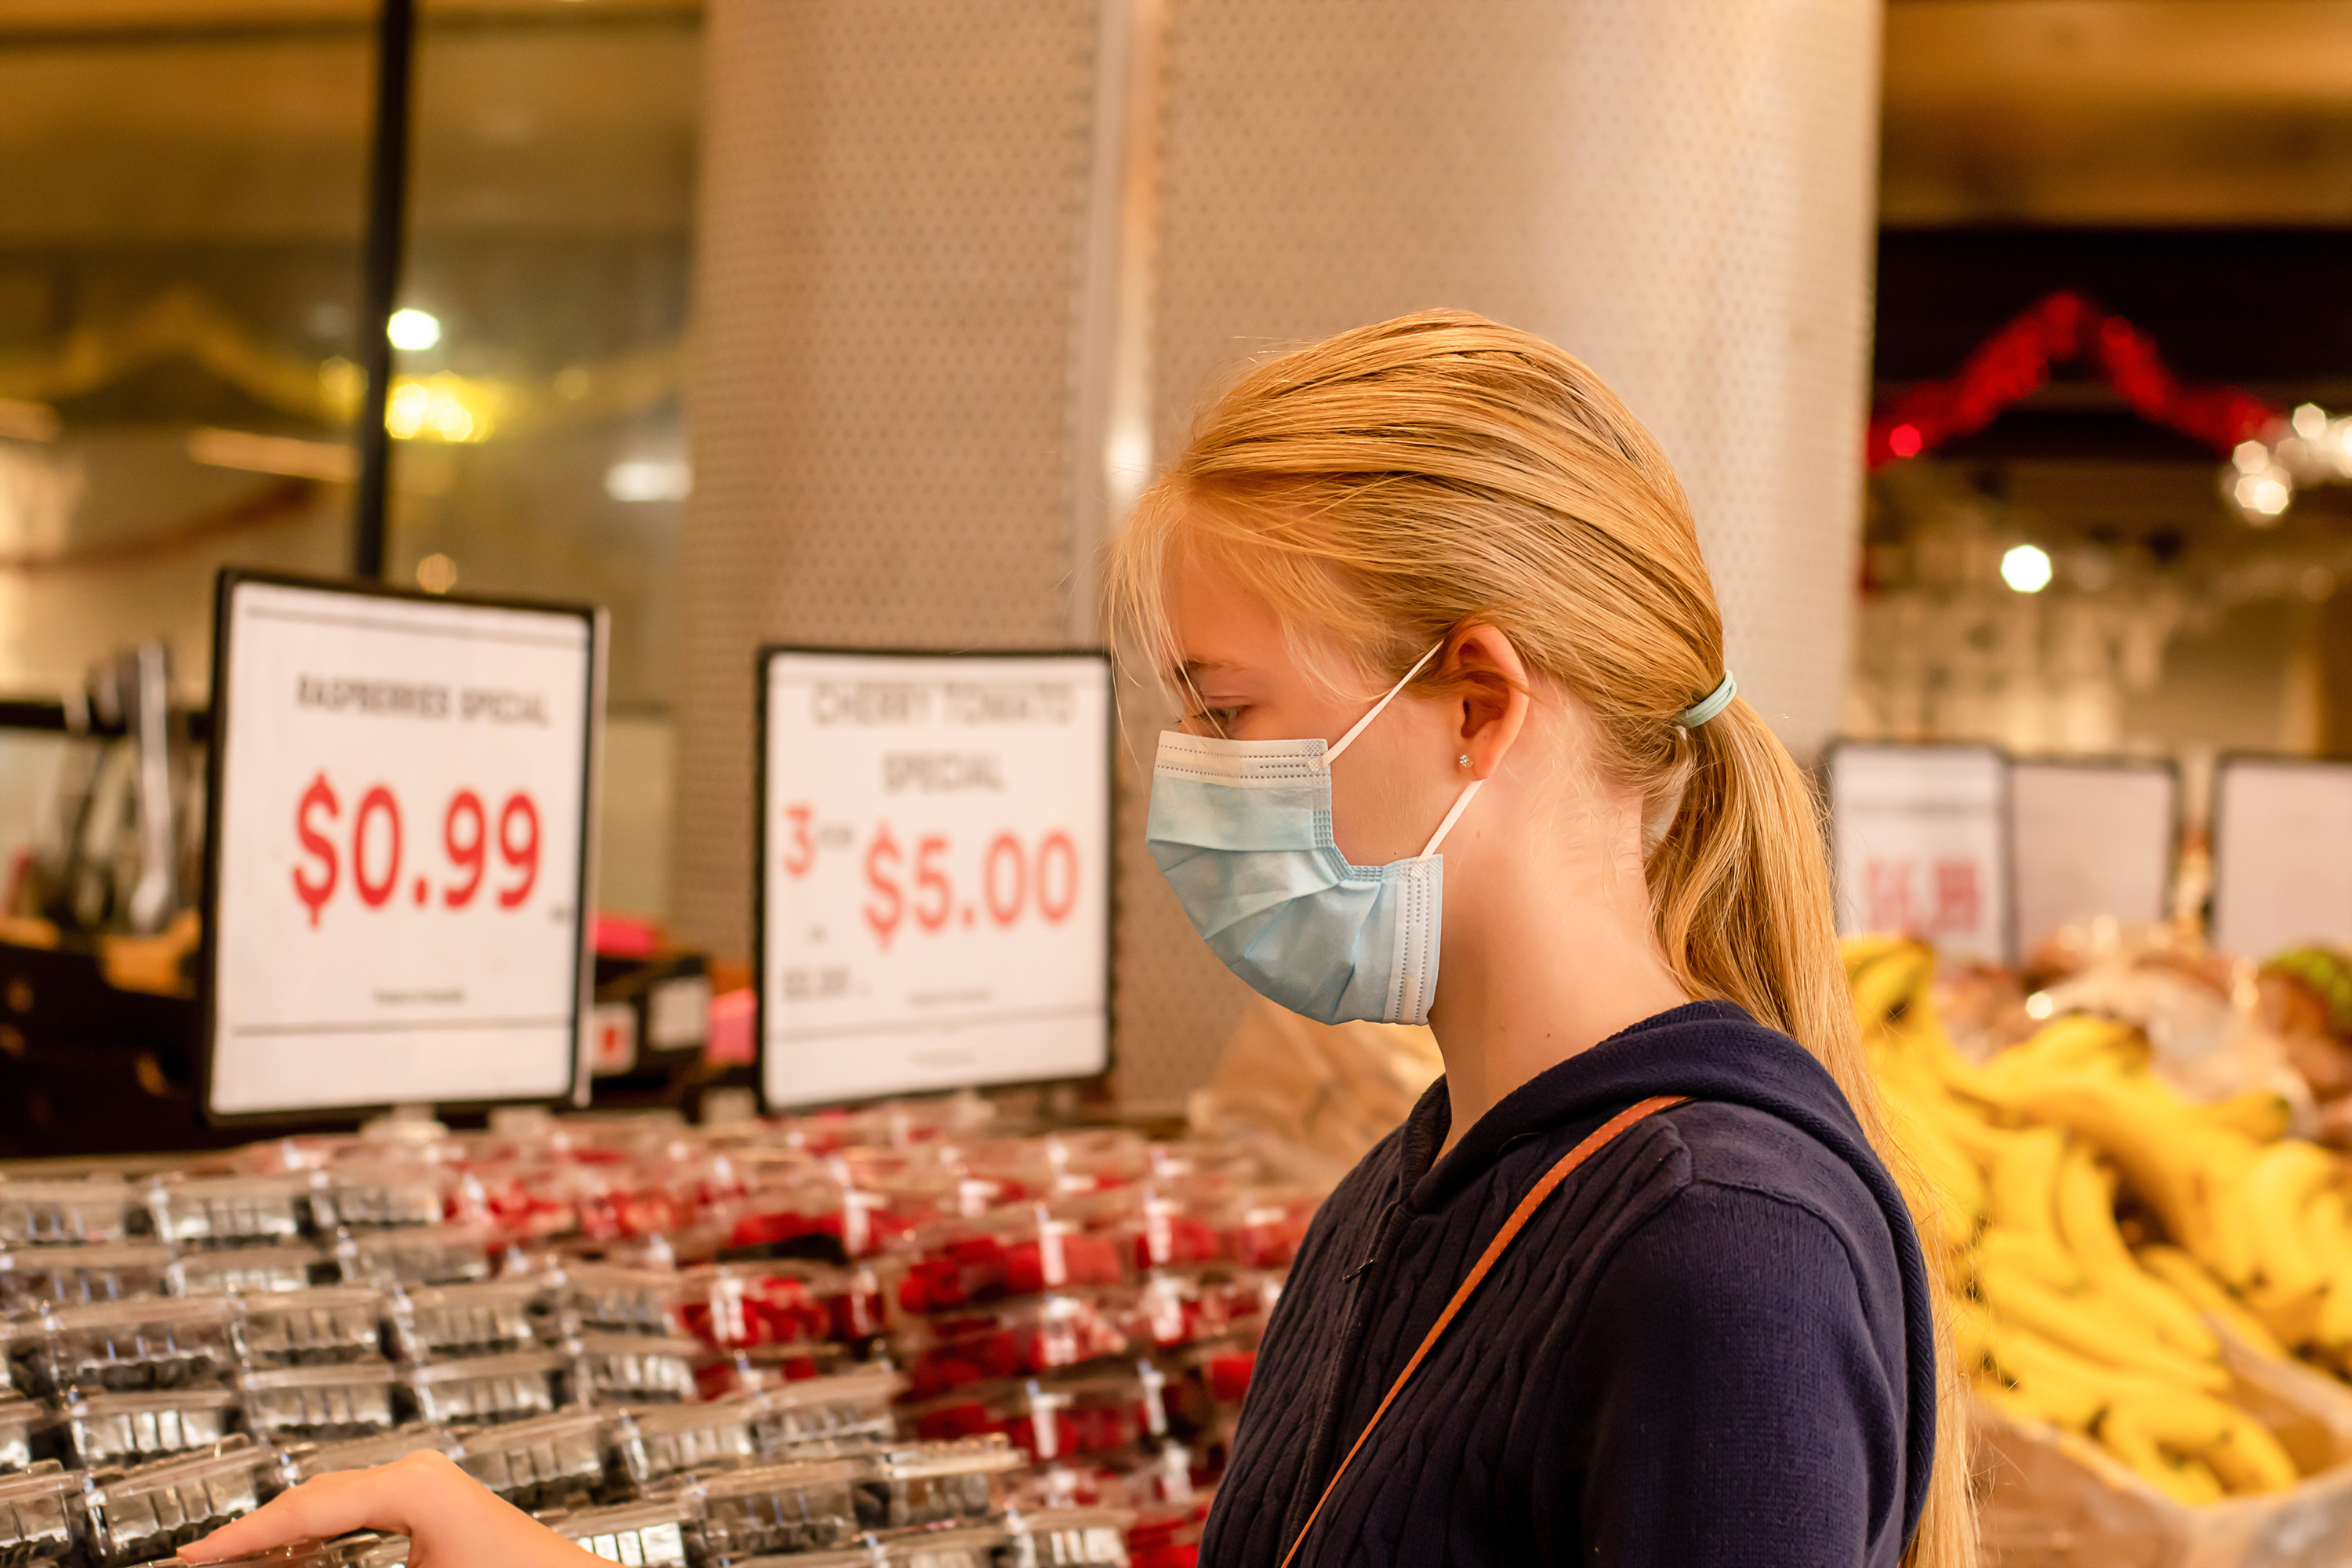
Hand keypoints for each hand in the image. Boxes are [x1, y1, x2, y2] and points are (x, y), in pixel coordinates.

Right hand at [178, 1451, 603, 1567]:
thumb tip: (282, 1566)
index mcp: (412, 1486)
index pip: (304, 1507)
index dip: (240, 1534)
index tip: (192, 1553)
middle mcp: (417, 1472)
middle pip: (311, 1496)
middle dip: (254, 1531)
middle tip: (199, 1555)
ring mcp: (425, 1481)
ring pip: (329, 1500)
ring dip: (281, 1530)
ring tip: (230, 1555)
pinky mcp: (429, 1501)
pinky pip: (354, 1509)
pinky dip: (316, 1530)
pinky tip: (288, 1554)